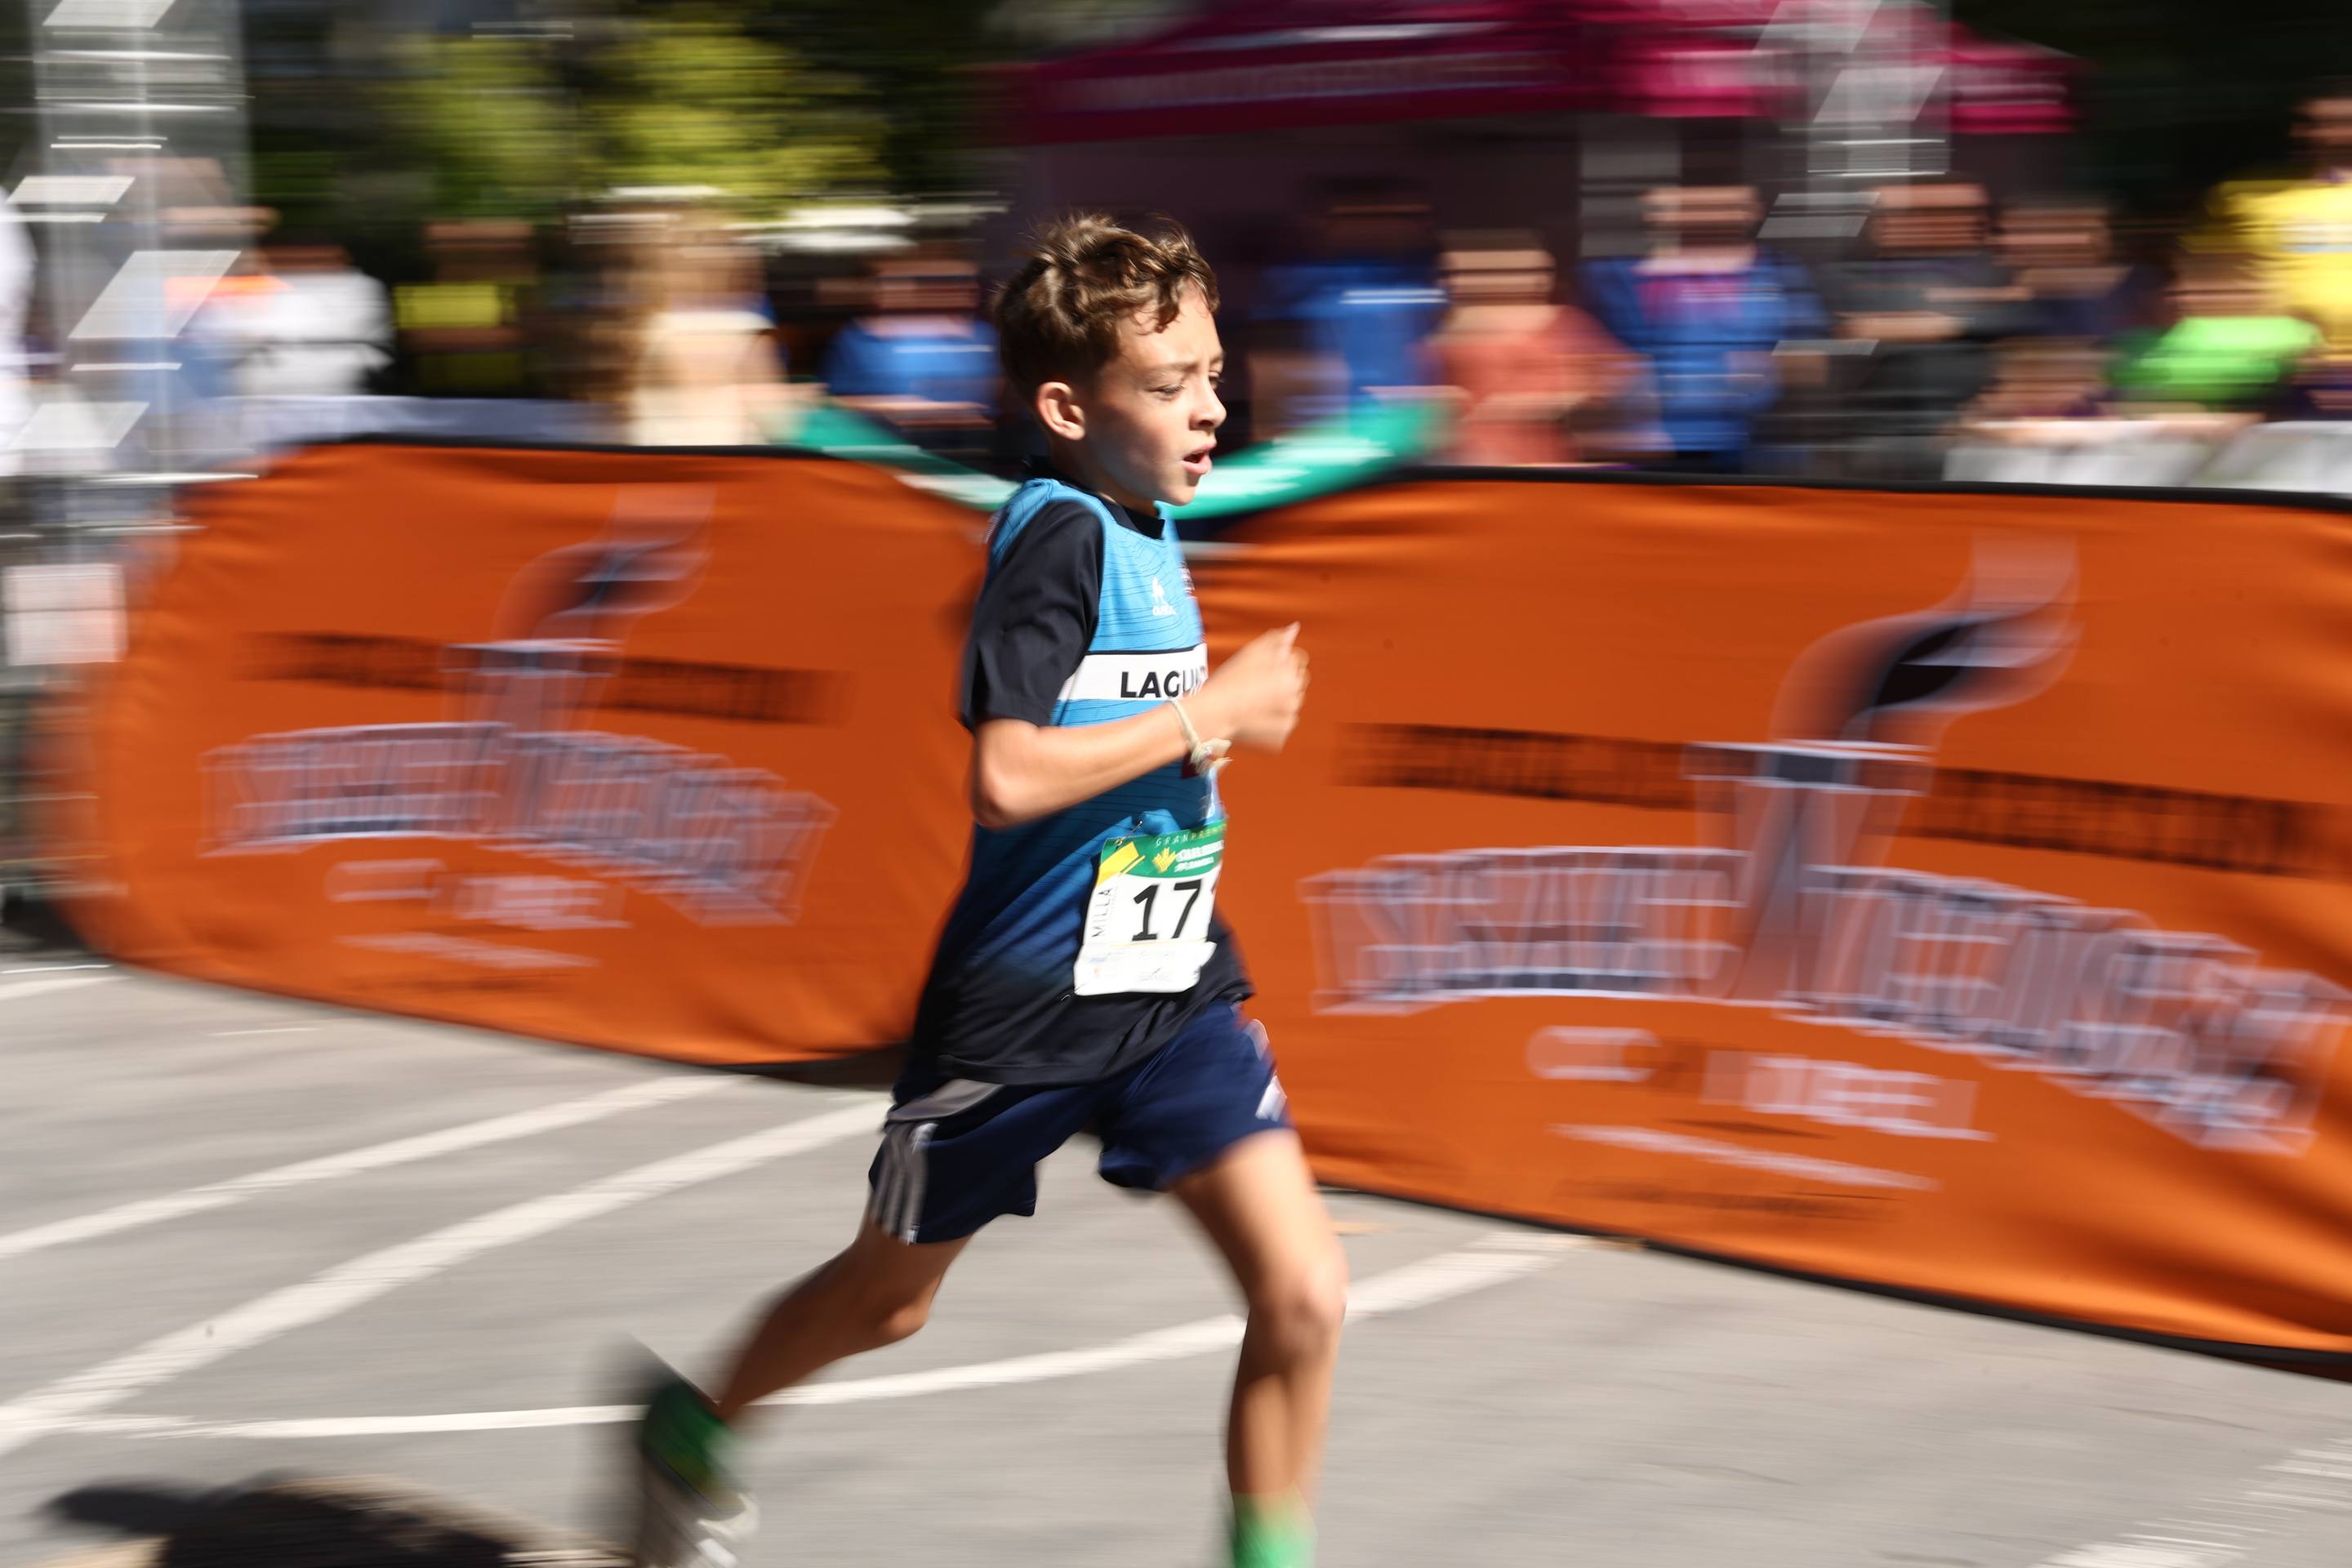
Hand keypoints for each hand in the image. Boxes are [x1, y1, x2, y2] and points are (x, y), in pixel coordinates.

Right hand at [1196, 623, 1308, 751]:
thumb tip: (1295, 627)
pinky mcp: (1284, 732)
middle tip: (1254, 685)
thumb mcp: (1251, 652)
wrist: (1212, 714)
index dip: (1275, 662)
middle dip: (1281, 681)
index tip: (1258, 669)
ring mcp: (1290, 715)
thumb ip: (1277, 638)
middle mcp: (1295, 694)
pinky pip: (1285, 720)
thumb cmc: (1229, 679)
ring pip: (1291, 701)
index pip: (1296, 660)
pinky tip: (1255, 713)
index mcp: (1290, 672)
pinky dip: (1274, 717)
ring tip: (1253, 699)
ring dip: (1279, 699)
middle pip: (1296, 681)